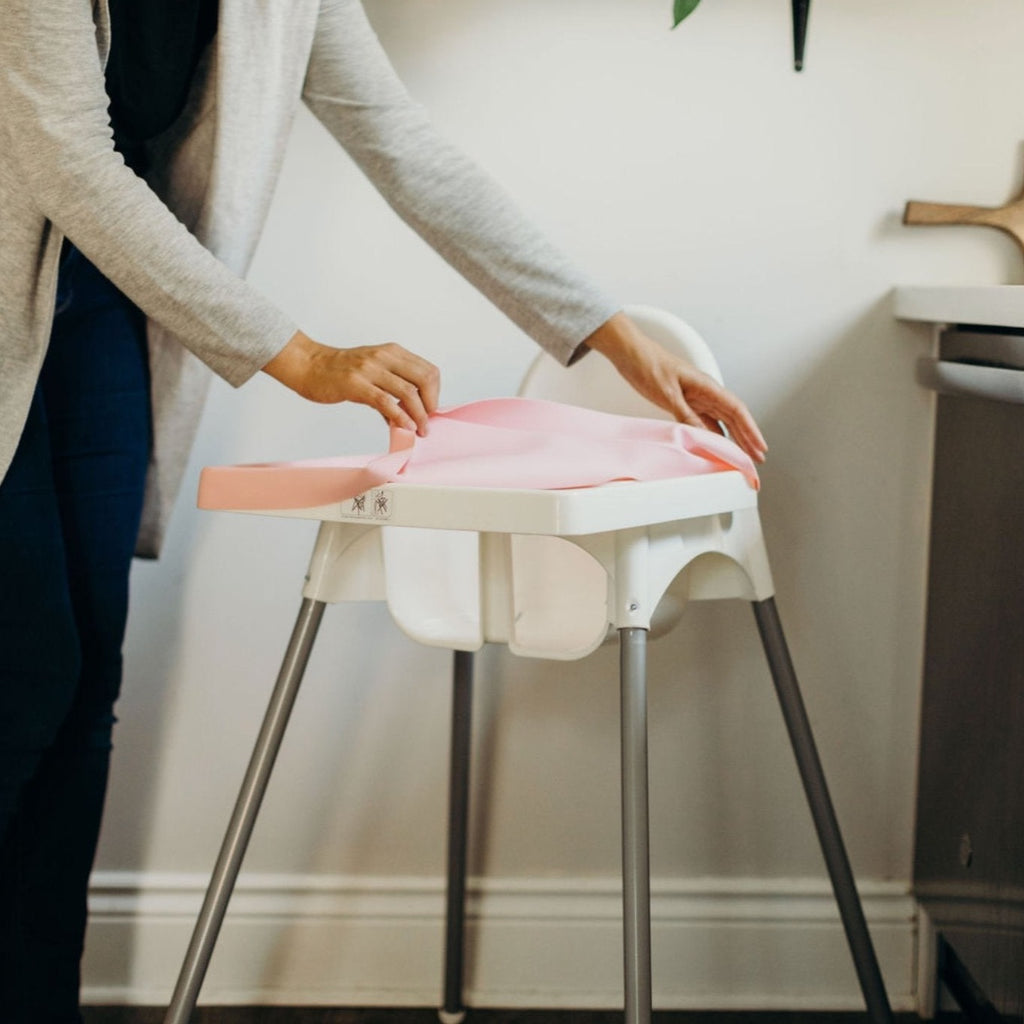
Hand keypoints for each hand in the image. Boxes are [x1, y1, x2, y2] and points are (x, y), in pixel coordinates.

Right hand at [263, 330, 439, 434]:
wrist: (308, 365)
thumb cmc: (339, 371)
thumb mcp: (372, 373)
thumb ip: (391, 391)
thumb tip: (407, 417)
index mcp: (392, 352)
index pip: (428, 370)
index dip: (435, 393)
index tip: (429, 410)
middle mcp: (384, 357)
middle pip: (425, 378)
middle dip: (431, 404)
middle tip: (427, 422)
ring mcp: (370, 369)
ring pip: (408, 391)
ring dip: (419, 415)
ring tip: (420, 430)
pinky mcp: (356, 384)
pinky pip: (385, 402)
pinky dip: (400, 416)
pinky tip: (405, 427)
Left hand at [583, 312, 766, 462]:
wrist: (631, 354)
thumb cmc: (648, 365)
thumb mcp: (667, 393)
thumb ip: (685, 414)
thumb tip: (703, 434)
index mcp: (707, 387)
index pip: (737, 411)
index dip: (751, 430)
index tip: (760, 447)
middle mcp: (706, 393)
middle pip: (734, 418)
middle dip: (748, 438)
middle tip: (757, 459)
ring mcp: (697, 398)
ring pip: (722, 421)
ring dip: (733, 439)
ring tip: (742, 456)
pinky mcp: (685, 403)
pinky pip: (705, 422)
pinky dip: (713, 435)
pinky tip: (715, 447)